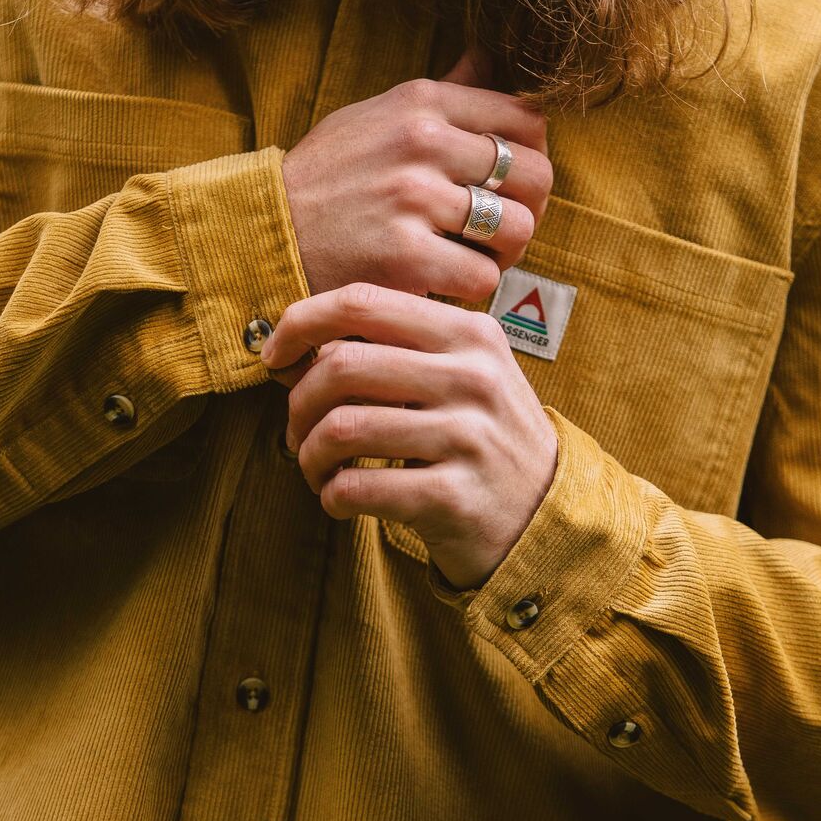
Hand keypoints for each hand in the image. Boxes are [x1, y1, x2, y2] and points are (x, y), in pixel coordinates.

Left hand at [260, 282, 558, 590]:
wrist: (546, 517)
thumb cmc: (484, 440)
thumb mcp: (465, 377)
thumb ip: (401, 349)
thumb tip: (306, 344)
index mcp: (470, 334)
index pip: (363, 303)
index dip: (300, 323)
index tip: (274, 356)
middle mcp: (473, 378)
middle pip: (342, 366)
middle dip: (298, 403)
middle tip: (296, 432)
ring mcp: (467, 438)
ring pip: (342, 428)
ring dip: (310, 456)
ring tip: (317, 471)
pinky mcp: (453, 496)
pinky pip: (358, 488)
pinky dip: (331, 496)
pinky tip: (339, 500)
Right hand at [281, 62, 552, 302]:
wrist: (265, 232)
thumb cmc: (329, 179)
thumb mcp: (377, 115)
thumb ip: (442, 93)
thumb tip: (490, 54)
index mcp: (422, 102)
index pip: (528, 119)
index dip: (533, 158)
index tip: (510, 185)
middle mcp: (423, 142)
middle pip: (536, 176)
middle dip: (528, 210)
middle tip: (499, 231)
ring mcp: (414, 200)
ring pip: (516, 230)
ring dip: (504, 255)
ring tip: (473, 258)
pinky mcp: (406, 259)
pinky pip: (480, 278)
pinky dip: (469, 289)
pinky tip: (443, 284)